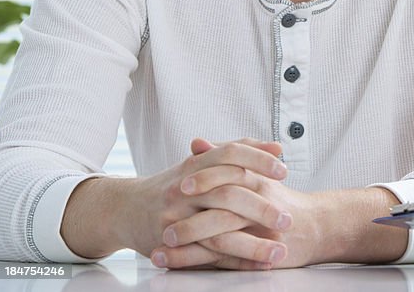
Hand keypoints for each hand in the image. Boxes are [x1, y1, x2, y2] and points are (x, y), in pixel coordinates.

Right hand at [62, 136, 288, 264]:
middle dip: (261, 208)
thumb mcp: (202, 162)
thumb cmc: (176, 184)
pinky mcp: (171, 245)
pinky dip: (236, 262)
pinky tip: (259, 265)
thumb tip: (278, 148)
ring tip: (280, 251)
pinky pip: (208, 256)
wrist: (125, 209)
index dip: (258, 160)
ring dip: (253, 244)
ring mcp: (175, 217)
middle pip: (227, 195)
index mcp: (195, 164)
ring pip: (219, 231)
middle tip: (288, 219)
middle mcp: (184, 189)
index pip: (230, 154)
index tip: (284, 171)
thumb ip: (240, 152)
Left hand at [154, 140, 408, 267]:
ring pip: (222, 235)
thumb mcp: (256, 175)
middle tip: (165, 218)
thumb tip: (196, 143)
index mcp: (256, 180)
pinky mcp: (258, 254)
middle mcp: (259, 202)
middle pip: (224, 204)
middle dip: (193, 213)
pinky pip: (224, 260)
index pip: (230, 173)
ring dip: (189, 242)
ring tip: (160, 247)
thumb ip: (226, 158)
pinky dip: (196, 262)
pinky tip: (172, 264)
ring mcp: (259, 230)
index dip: (205, 177)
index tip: (179, 181)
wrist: (318, 227)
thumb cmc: (280, 199)